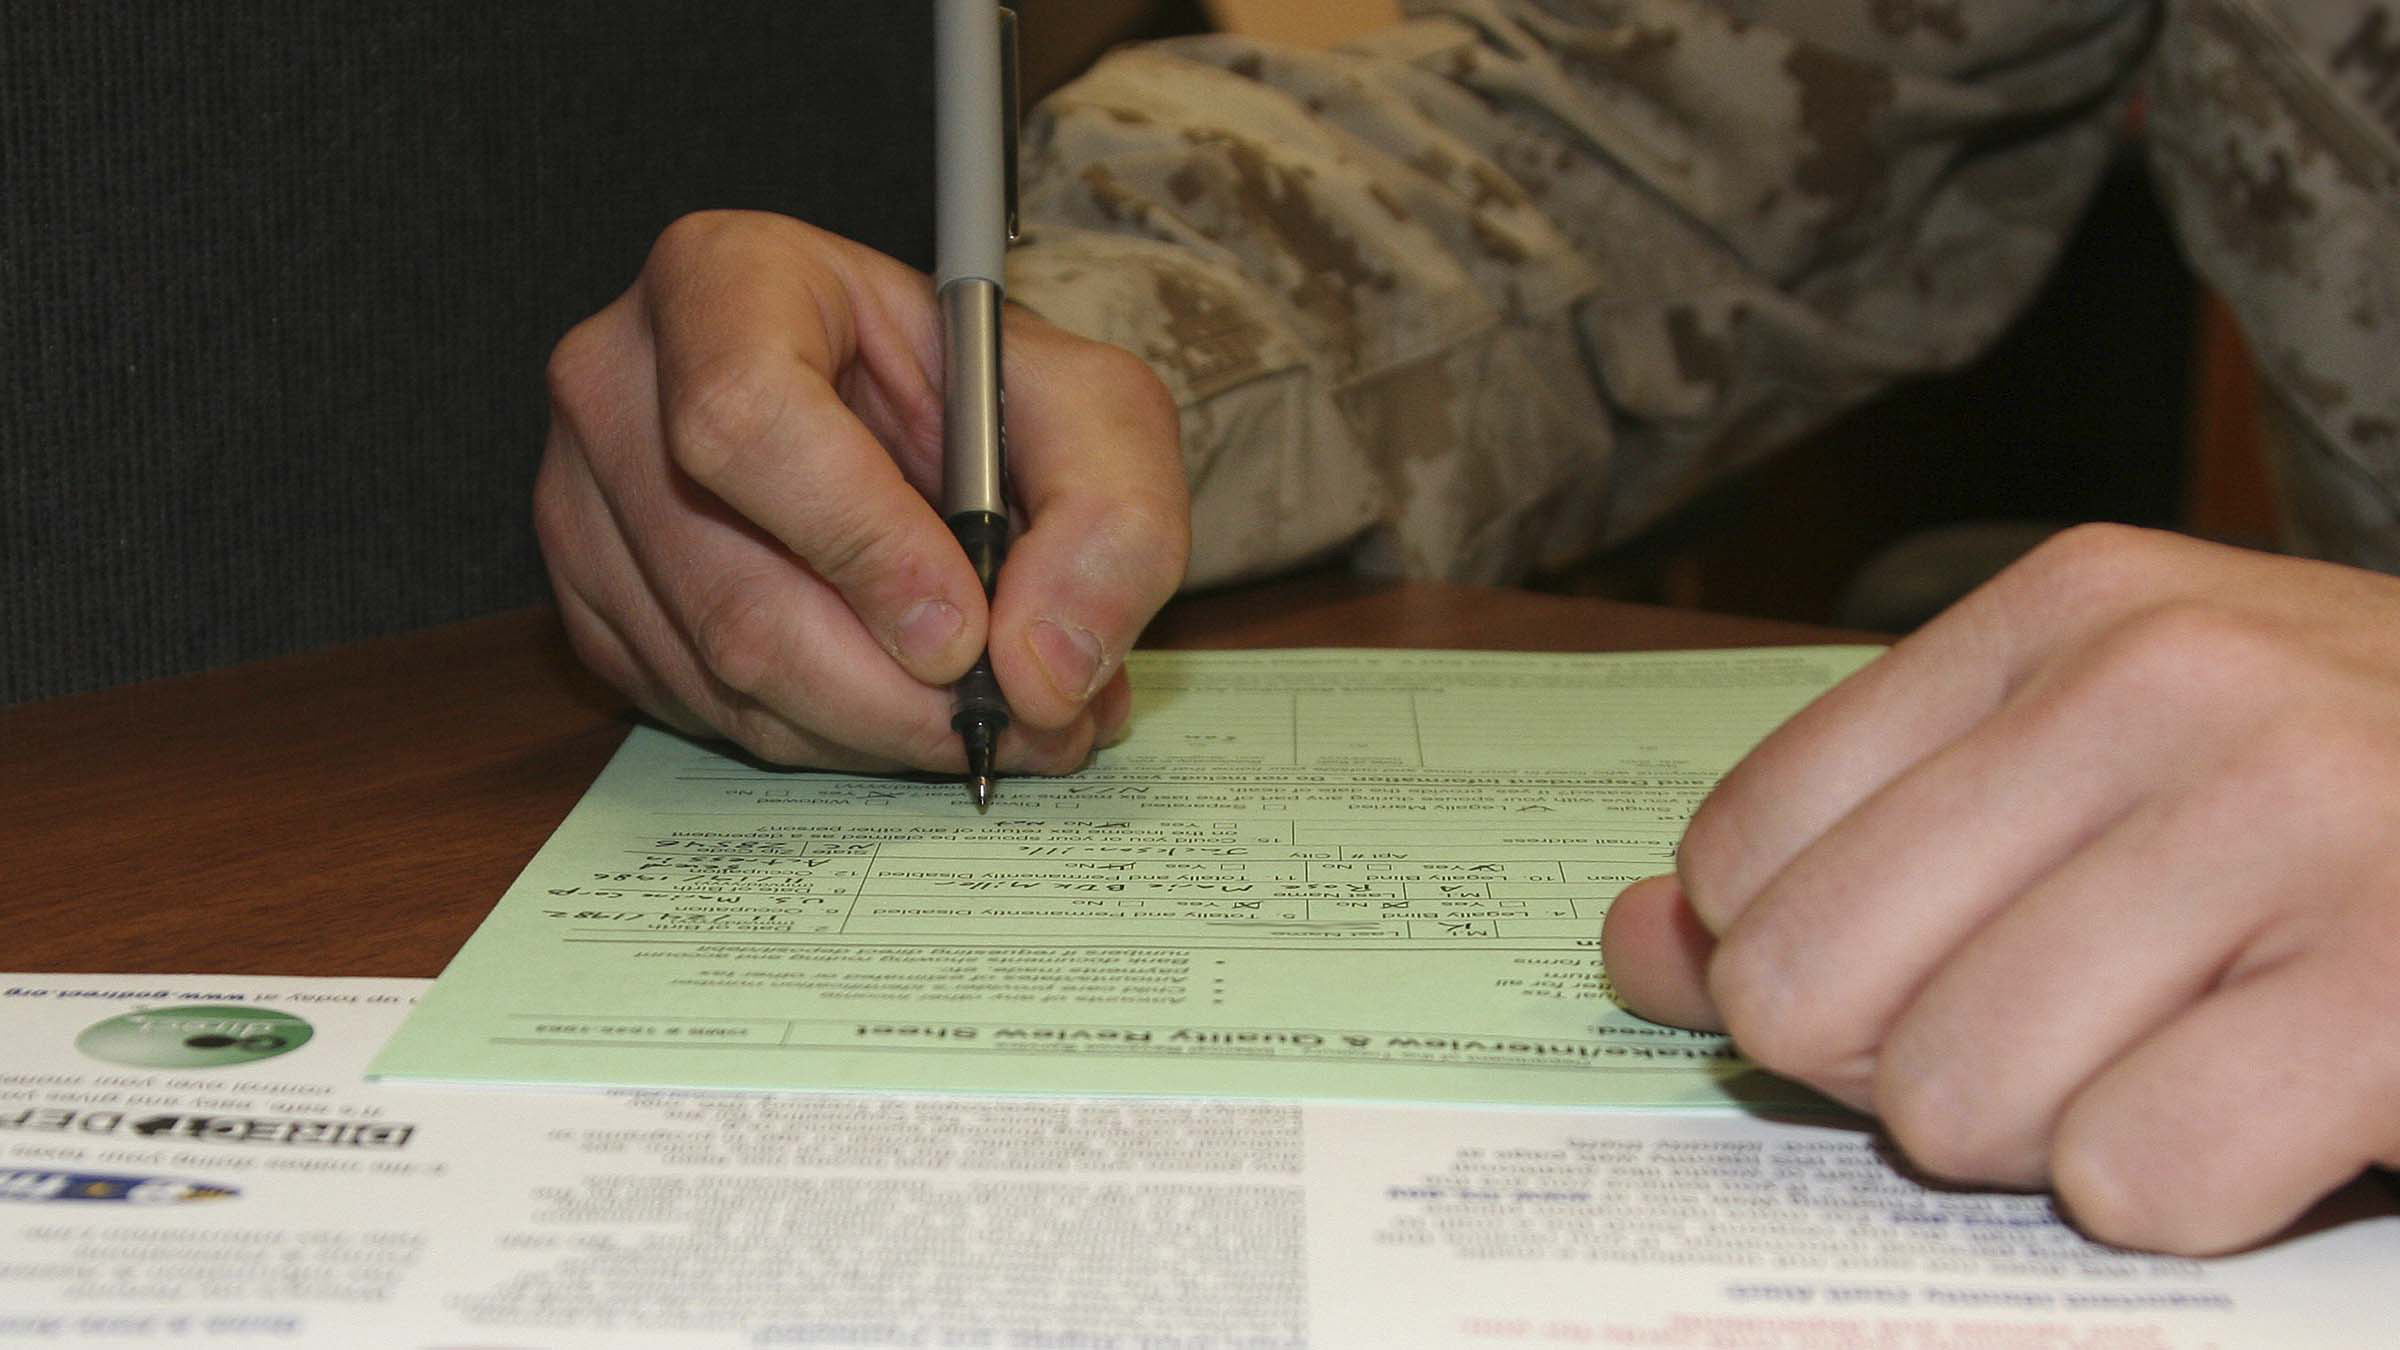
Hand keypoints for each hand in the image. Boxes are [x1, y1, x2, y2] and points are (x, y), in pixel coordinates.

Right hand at [536, 211, 1188, 771]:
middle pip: (737, 595)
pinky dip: (830, 739)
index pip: (747, 419)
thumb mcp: (1092, 411)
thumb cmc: (979, 391)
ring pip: (727, 678)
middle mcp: (619, 383)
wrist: (900, 417)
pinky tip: (903, 700)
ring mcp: (581, 501)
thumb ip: (1110, 523)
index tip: (965, 631)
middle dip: (902, 693)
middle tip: (1020, 721)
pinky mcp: (587, 603)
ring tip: (988, 710)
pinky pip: (707, 715)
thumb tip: (1042, 675)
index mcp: (724, 280)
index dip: (862, 545)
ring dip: (881, 730)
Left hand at [1602, 524, 2399, 1254]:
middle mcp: (2166, 688)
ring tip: (2188, 1061)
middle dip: (1911, 1071)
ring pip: (1958, 1100)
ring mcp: (2298, 824)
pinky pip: (2137, 1178)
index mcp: (2064, 615)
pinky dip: (2189, 1196)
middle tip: (2070, 1035)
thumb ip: (1853, 839)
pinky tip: (2283, 1111)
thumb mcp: (2103, 759)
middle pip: (1818, 989)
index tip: (1931, 973)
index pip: (1750, 855)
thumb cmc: (2366, 803)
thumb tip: (1635, 941)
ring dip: (2055, 1139)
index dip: (1803, 968)